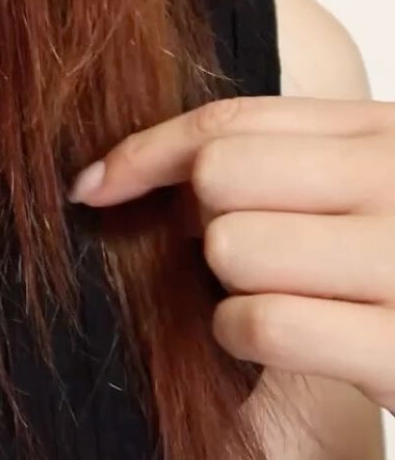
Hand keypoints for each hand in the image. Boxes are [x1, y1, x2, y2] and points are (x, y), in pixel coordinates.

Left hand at [68, 95, 394, 411]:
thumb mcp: (369, 183)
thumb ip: (283, 158)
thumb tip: (112, 174)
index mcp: (393, 133)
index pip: (231, 121)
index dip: (144, 151)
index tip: (95, 185)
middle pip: (220, 177)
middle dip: (210, 224)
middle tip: (255, 255)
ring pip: (231, 248)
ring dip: (232, 286)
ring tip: (292, 296)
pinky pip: (259, 323)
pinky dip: (247, 337)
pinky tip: (297, 338)